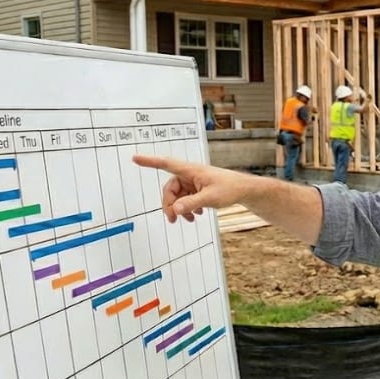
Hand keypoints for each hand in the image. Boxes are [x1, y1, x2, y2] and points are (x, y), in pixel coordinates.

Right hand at [132, 154, 254, 222]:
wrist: (244, 190)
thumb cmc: (230, 188)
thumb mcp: (210, 198)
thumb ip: (192, 203)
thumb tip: (175, 209)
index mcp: (191, 170)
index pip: (167, 164)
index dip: (150, 161)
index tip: (135, 158)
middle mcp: (190, 174)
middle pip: (170, 188)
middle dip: (170, 204)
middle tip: (173, 220)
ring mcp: (193, 182)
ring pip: (178, 196)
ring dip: (180, 208)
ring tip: (188, 220)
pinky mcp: (198, 188)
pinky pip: (185, 198)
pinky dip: (187, 207)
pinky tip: (195, 216)